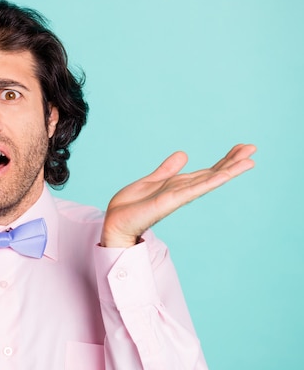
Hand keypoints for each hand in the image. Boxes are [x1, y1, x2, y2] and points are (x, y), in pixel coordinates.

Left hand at [101, 144, 255, 247]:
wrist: (116, 222)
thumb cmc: (132, 206)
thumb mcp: (151, 180)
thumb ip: (167, 170)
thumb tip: (184, 154)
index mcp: (179, 185)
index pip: (207, 171)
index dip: (224, 160)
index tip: (242, 147)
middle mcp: (183, 191)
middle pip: (213, 174)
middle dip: (233, 162)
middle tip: (253, 148)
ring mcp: (179, 196)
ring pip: (209, 180)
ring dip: (229, 170)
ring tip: (250, 160)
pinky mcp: (170, 201)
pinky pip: (193, 189)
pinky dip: (209, 182)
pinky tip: (224, 175)